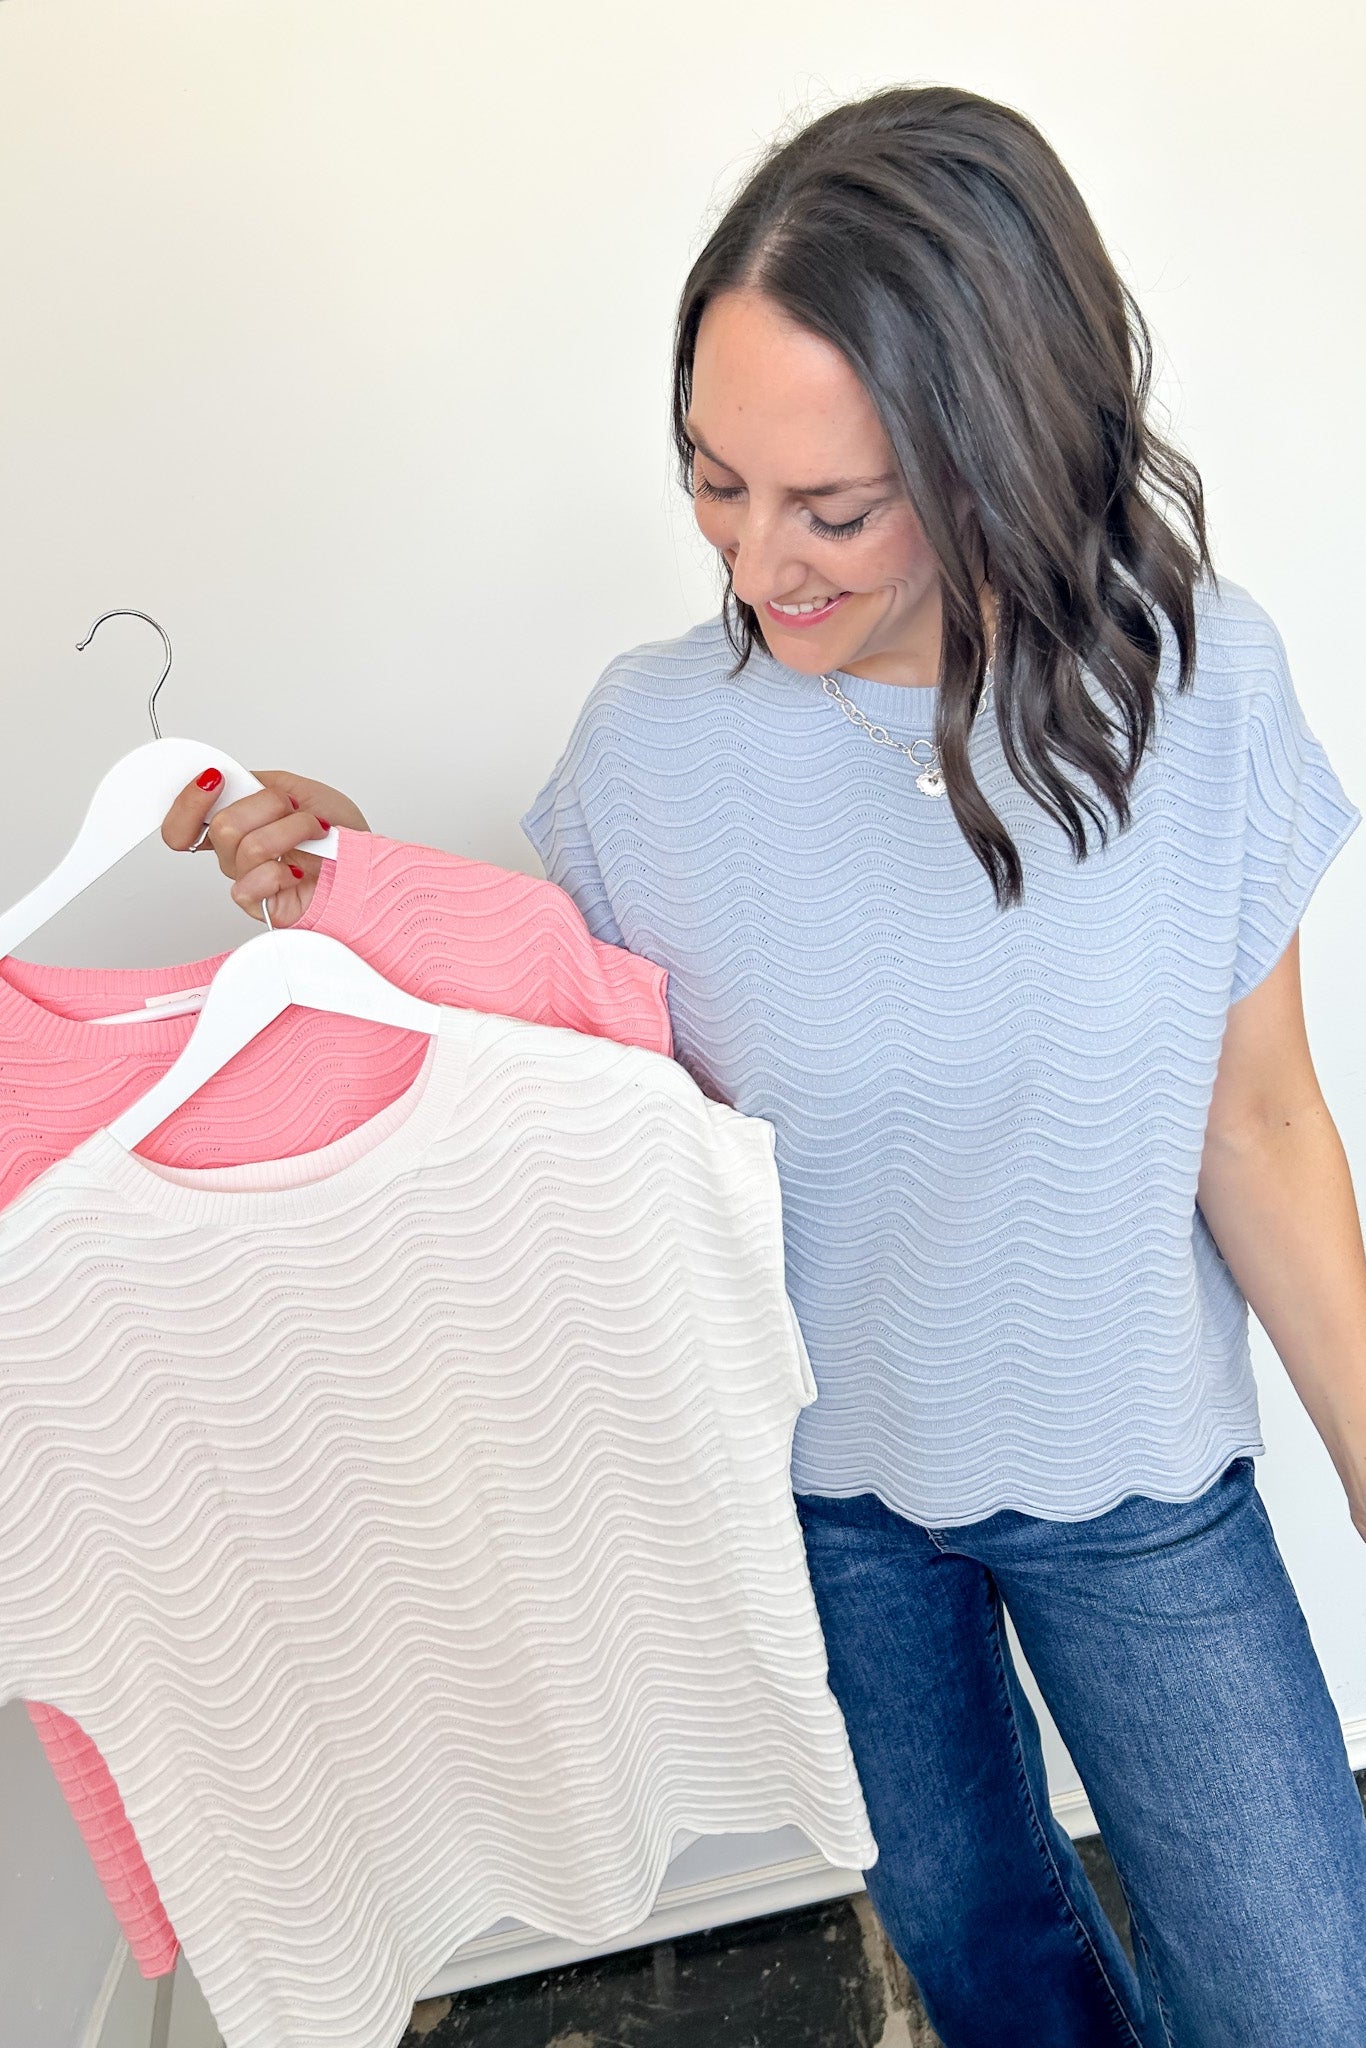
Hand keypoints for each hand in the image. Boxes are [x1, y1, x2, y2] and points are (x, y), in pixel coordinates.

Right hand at [162, 768, 368, 926]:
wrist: (370, 865)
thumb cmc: (341, 833)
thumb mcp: (299, 789)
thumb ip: (257, 783)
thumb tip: (225, 779)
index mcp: (238, 823)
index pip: (182, 824)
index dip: (187, 802)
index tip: (213, 780)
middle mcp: (237, 853)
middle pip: (220, 827)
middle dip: (267, 806)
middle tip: (293, 808)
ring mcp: (250, 879)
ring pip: (246, 847)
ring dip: (290, 830)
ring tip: (314, 832)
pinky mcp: (263, 906)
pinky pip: (251, 885)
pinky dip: (284, 870)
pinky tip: (300, 869)